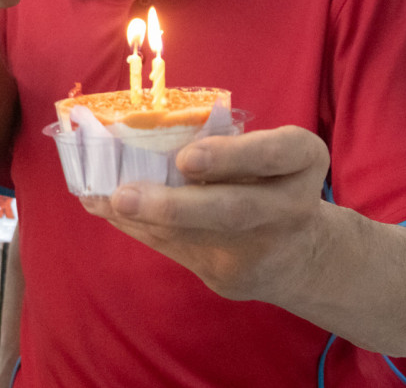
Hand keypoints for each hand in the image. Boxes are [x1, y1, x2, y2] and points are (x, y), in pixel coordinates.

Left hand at [81, 125, 330, 303]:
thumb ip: (224, 140)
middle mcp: (290, 206)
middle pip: (233, 209)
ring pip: (195, 237)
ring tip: (102, 200)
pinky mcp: (231, 278)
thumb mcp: (268, 153)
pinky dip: (138, 228)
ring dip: (141, 217)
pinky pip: (177, 251)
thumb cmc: (268, 180)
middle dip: (175, 205)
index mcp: (302, 160)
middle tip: (125, 196)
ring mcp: (261, 249)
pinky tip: (107, 210)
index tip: (187, 158)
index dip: (232, 156)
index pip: (276, 152)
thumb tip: (143, 126)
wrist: (300, 255)